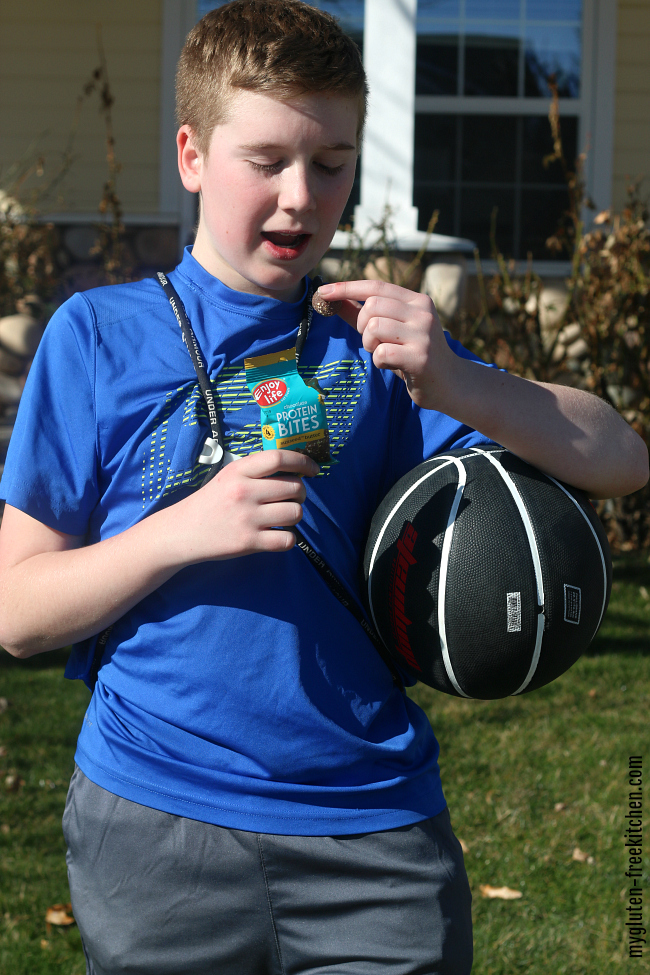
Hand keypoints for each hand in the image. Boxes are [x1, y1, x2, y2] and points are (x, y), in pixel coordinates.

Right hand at [167, 449, 318, 563]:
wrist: (182, 532)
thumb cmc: (211, 502)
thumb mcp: (228, 476)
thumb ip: (256, 469)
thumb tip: (295, 466)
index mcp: (239, 471)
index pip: (279, 458)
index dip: (303, 461)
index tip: (313, 469)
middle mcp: (244, 492)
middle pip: (294, 487)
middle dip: (301, 493)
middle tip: (292, 498)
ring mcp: (247, 518)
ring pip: (295, 513)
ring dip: (295, 515)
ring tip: (282, 517)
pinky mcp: (249, 542)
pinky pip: (287, 540)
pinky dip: (288, 539)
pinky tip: (278, 535)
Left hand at [316, 280, 453, 409]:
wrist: (449, 384)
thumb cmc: (414, 355)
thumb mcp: (392, 331)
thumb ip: (363, 315)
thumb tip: (333, 300)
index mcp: (417, 300)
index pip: (376, 286)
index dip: (347, 287)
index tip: (323, 292)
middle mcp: (423, 312)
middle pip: (372, 306)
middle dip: (362, 326)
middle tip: (373, 341)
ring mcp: (423, 334)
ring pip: (374, 327)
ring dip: (370, 345)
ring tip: (385, 353)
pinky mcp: (420, 357)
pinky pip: (381, 353)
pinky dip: (379, 361)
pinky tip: (393, 365)